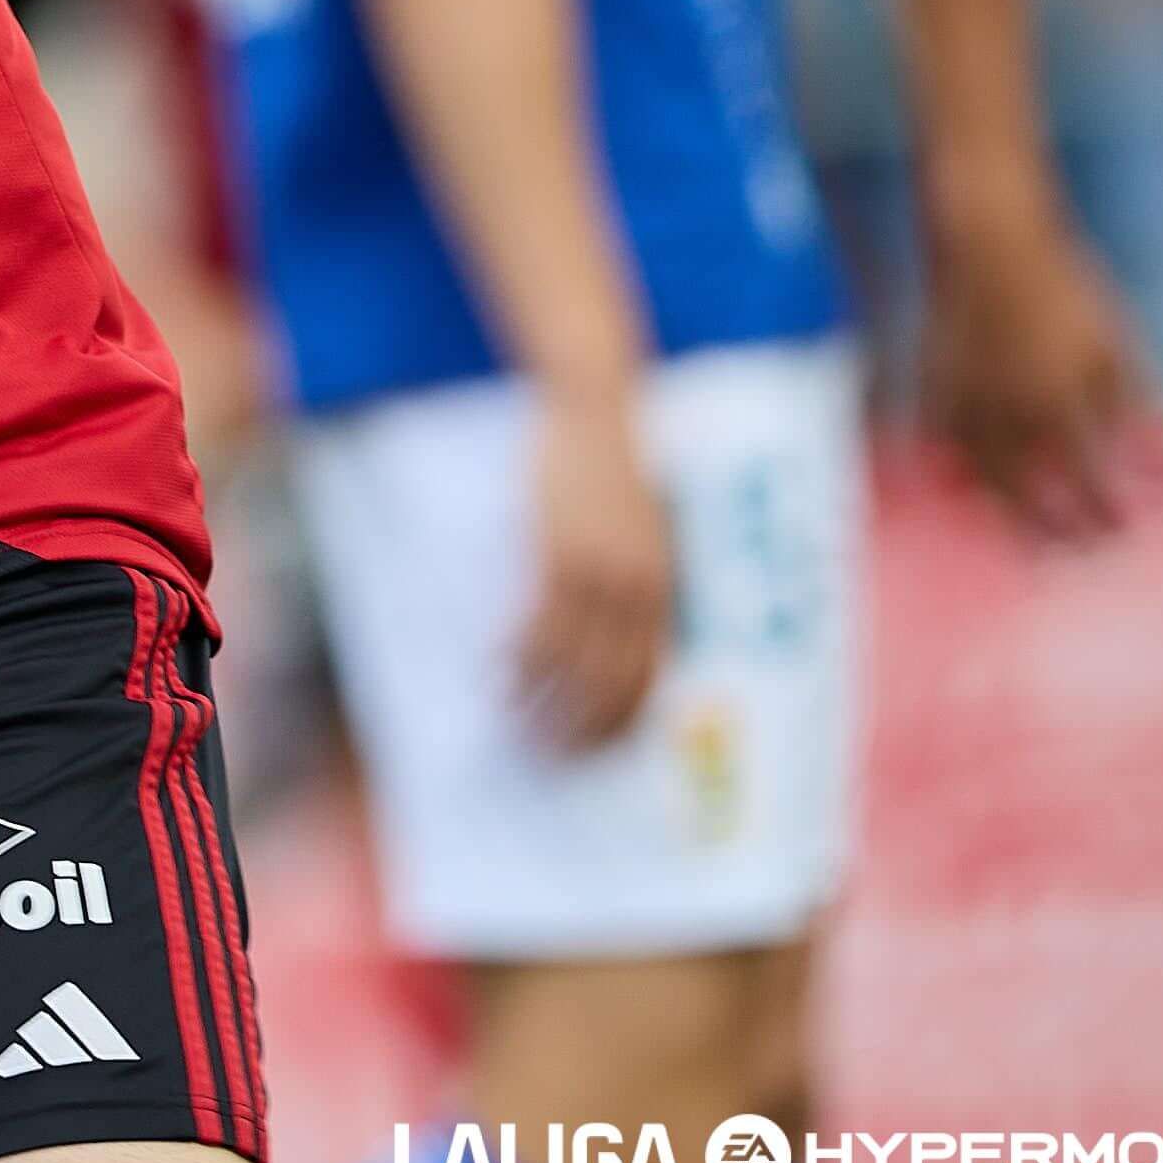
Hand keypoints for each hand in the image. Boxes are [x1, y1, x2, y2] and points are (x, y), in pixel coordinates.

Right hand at [517, 393, 672, 751]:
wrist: (598, 408)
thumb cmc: (620, 466)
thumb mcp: (648, 530)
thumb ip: (643, 578)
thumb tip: (621, 634)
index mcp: (667, 589)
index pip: (650, 679)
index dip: (622, 722)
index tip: (596, 749)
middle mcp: (639, 590)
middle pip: (612, 683)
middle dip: (581, 728)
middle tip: (550, 753)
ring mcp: (598, 573)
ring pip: (569, 664)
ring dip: (539, 702)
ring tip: (515, 722)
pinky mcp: (557, 555)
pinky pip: (535, 626)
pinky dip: (515, 659)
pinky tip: (494, 672)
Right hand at [920, 193, 1138, 538]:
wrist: (990, 243)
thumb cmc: (1063, 289)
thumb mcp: (1115, 345)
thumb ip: (1139, 407)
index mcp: (1056, 411)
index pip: (1083, 486)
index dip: (1102, 515)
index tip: (1118, 532)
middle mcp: (1007, 420)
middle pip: (1024, 497)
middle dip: (1047, 531)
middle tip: (1064, 555)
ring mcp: (964, 405)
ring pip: (977, 478)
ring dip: (999, 511)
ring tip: (1011, 531)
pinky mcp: (935, 386)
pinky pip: (942, 444)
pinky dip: (954, 468)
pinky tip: (962, 477)